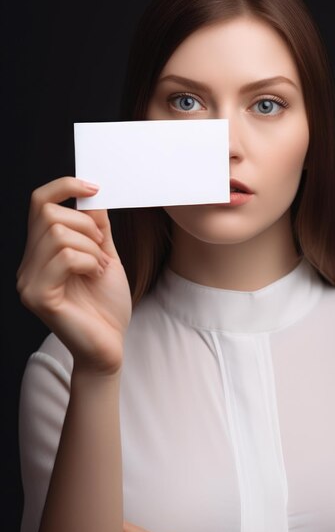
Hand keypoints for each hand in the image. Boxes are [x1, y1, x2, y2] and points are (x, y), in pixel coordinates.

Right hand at [16, 177, 131, 374]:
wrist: (109, 346)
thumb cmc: (106, 304)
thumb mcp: (105, 255)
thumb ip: (96, 227)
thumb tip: (91, 195)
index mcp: (40, 252)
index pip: (38, 203)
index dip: (64, 186)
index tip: (94, 187)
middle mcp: (27, 265)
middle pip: (49, 213)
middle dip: (86, 225)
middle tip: (101, 250)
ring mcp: (29, 281)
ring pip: (59, 234)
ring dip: (91, 247)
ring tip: (99, 267)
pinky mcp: (38, 296)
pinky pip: (65, 257)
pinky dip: (89, 261)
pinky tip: (95, 276)